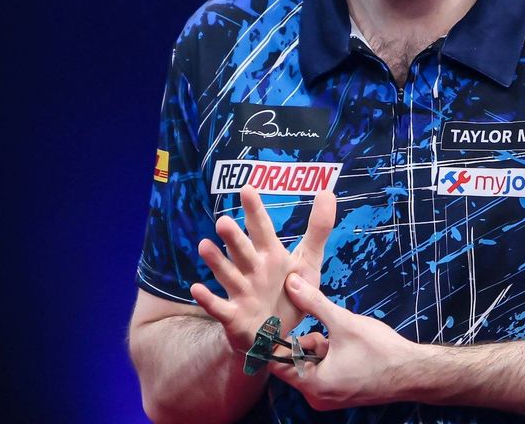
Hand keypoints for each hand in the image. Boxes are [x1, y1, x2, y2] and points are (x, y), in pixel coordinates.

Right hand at [190, 186, 335, 353]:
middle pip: (242, 250)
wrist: (274, 335)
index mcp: (270, 254)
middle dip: (234, 237)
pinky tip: (196, 289)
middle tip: (223, 221)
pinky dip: (208, 299)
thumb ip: (318, 229)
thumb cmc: (290, 291)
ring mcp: (241, 291)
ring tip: (204, 245)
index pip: (262, 228)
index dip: (255, 210)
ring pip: (228, 274)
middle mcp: (252, 269)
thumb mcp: (308, 261)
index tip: (247, 188)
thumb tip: (327, 192)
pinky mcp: (234, 316)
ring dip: (217, 262)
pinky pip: (219, 307)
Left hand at [268, 273, 425, 409]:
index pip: (276, 365)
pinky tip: (349, 349)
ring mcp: (329, 398)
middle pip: (294, 364)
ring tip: (343, 340)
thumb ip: (313, 302)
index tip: (284, 322)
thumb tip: (291, 282)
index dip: (277, 341)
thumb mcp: (343, 322)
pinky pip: (323, 373)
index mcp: (313, 385)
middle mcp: (317, 397)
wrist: (412, 372)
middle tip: (327, 331)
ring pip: (310, 366)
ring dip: (320, 349)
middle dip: (307, 343)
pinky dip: (330, 358)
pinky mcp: (340, 394)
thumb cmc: (380, 351)